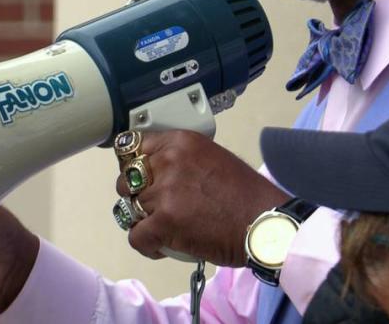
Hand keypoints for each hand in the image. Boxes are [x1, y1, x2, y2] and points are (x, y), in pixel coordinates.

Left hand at [116, 130, 289, 266]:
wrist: (262, 221)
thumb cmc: (246, 194)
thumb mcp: (212, 158)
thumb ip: (183, 160)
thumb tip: (161, 172)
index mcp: (181, 142)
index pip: (132, 146)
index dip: (132, 165)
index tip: (140, 178)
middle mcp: (168, 161)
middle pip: (126, 179)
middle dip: (136, 196)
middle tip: (155, 208)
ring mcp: (164, 192)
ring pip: (129, 209)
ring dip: (143, 221)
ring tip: (162, 229)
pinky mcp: (163, 222)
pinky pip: (136, 236)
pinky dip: (147, 245)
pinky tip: (163, 246)